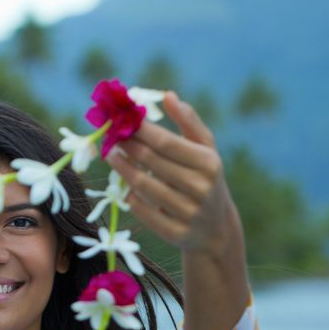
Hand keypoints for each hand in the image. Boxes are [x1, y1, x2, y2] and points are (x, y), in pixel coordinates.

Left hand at [108, 91, 239, 254]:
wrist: (217, 229)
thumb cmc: (206, 179)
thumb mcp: (207, 150)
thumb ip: (189, 122)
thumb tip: (168, 95)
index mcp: (209, 163)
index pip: (166, 143)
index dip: (140, 130)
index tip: (122, 118)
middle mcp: (201, 188)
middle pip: (152, 162)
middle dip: (128, 146)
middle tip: (111, 135)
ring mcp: (189, 213)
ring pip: (144, 186)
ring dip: (123, 169)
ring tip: (111, 155)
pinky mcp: (176, 234)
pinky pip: (144, 211)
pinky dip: (131, 197)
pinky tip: (124, 186)